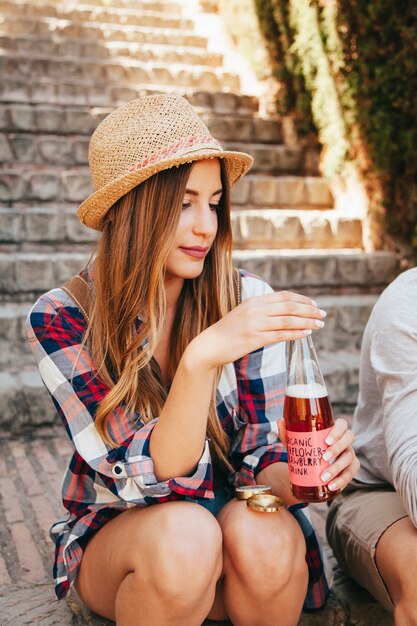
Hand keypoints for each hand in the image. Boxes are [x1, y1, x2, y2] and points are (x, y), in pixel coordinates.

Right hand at [187, 290, 325, 368]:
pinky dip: (296, 333)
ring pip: (288, 320)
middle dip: (309, 310)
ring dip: (307, 322)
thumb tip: (282, 312)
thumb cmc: (228, 332)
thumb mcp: (244, 315)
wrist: (210, 345)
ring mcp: (255, 324)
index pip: (283, 296)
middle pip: (289, 306)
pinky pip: (280, 335)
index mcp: (253, 301)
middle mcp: (255, 310)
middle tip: (323, 314)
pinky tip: (306, 334)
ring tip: (319, 324)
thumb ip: (261, 311)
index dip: (301, 299)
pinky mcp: (254, 339)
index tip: (314, 304)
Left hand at [278, 418, 359, 492]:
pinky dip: (342, 480)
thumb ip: (287, 432)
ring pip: (350, 458)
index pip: (342, 424)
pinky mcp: (350, 468)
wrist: (309, 468)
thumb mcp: (296, 441)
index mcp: (334, 429)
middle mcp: (344, 440)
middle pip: (349, 439)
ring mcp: (349, 454)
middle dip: (338, 448)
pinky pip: (351, 473)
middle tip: (324, 458)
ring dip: (338, 468)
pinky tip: (331, 486)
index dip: (338, 431)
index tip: (326, 441)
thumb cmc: (306, 449)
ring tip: (323, 477)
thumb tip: (280, 421)